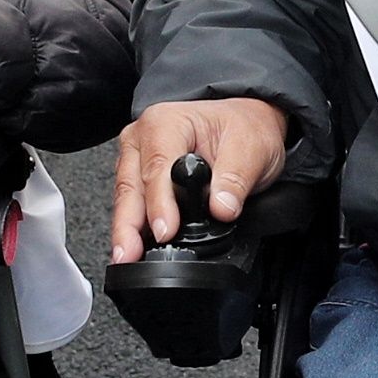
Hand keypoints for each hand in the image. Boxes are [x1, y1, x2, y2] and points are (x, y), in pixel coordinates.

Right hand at [110, 98, 288, 263]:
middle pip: (131, 185)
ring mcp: (138, 158)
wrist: (248, 122)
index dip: (160, 202)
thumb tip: (221, 208)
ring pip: (127, 198)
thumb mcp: (252, 147)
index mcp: (166, 122)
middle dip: (129, 224)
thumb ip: (236, 178)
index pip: (157, 167)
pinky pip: (133, 203)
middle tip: (129, 254)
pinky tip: (135, 247)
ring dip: (126, 229)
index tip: (165, 231)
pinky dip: (135, 226)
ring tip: (126, 256)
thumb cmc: (245, 127)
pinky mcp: (141, 177)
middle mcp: (143, 138)